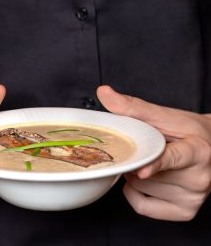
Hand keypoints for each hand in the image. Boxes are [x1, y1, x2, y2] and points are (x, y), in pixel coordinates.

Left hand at [97, 85, 210, 220]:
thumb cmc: (187, 130)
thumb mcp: (164, 115)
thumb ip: (133, 106)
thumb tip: (103, 91)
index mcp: (198, 150)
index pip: (176, 158)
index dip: (158, 164)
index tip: (143, 170)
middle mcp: (200, 178)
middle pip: (147, 174)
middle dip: (136, 159)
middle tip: (145, 148)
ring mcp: (193, 198)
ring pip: (141, 188)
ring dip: (135, 174)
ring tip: (150, 160)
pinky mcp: (184, 212)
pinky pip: (143, 207)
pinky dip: (134, 192)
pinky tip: (143, 178)